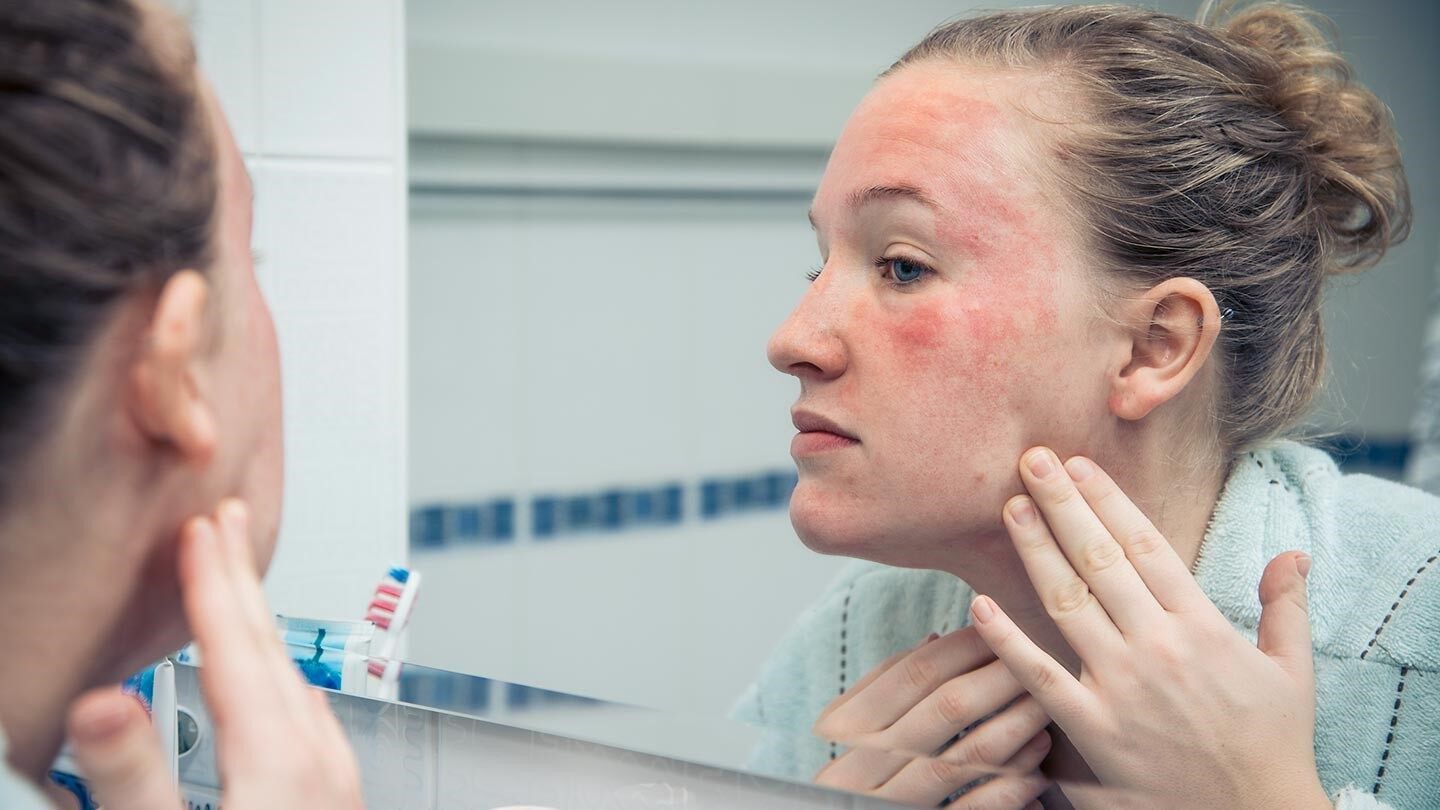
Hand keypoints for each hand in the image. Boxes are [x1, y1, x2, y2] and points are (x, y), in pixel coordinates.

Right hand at [67, 499, 363, 808]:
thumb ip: (135, 776)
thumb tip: (102, 704)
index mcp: (280, 761)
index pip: (236, 648)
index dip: (211, 582)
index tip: (199, 528)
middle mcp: (321, 762)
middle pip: (273, 650)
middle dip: (244, 580)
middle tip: (229, 519)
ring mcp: (338, 784)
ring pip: (295, 682)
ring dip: (263, 625)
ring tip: (242, 585)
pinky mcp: (338, 804)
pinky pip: (311, 720)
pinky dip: (283, 681)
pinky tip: (279, 682)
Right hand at [812, 627, 1051, 808]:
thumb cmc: (856, 767)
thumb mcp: (850, 723)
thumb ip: (886, 682)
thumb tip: (934, 638)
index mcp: (850, 724)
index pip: (915, 672)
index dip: (962, 648)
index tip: (1000, 629)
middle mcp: (873, 758)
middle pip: (948, 708)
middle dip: (1000, 680)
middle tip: (1041, 661)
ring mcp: (899, 798)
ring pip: (968, 757)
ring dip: (1014, 729)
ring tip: (1046, 710)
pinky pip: (975, 808)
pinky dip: (1009, 790)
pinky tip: (1036, 773)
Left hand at [968, 448, 1329, 809]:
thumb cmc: (1272, 747)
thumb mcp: (1292, 672)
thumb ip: (1284, 607)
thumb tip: (1293, 553)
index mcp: (1203, 627)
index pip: (1147, 546)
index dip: (1108, 501)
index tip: (1080, 465)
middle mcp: (1159, 647)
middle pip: (1100, 559)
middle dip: (1063, 505)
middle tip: (1030, 461)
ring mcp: (1122, 687)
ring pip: (1067, 602)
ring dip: (1034, 551)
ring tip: (1008, 508)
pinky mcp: (1093, 730)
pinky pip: (1040, 678)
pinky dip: (1005, 641)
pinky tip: (977, 605)